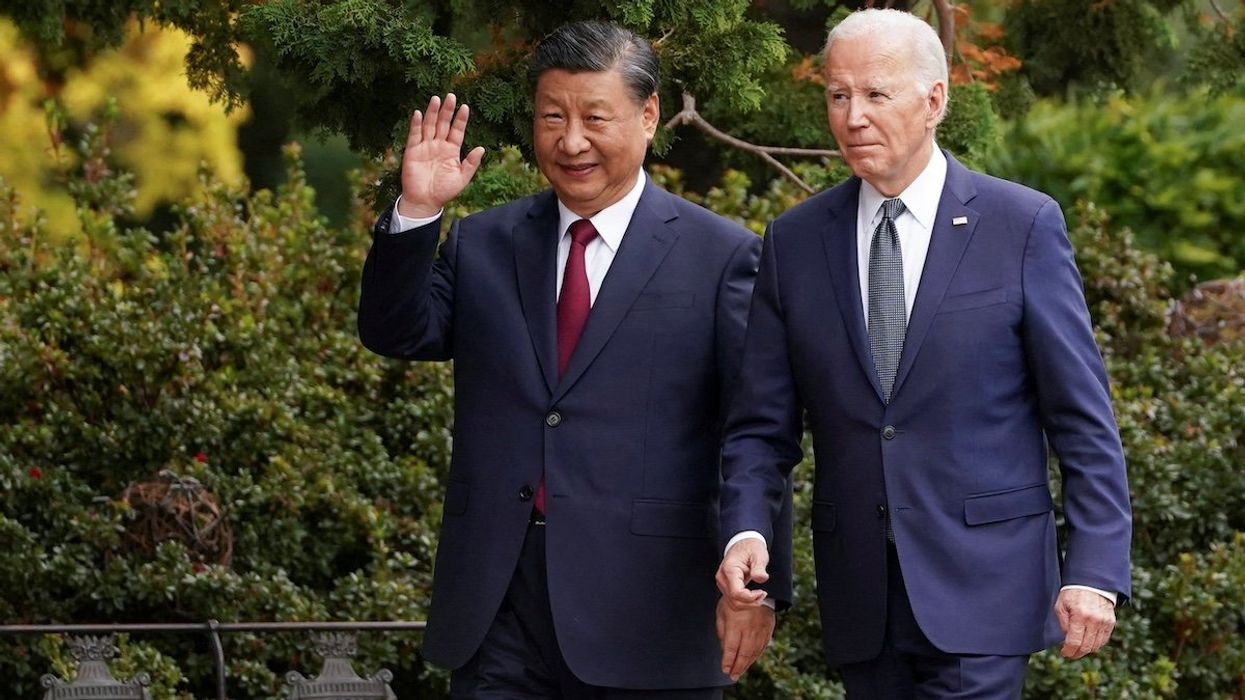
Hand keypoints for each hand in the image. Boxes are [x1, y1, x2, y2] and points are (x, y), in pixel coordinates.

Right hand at [398, 93, 484, 217]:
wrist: (425, 202)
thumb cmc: (444, 191)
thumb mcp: (462, 178)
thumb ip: (471, 163)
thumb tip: (482, 148)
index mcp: (451, 151)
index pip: (457, 131)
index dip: (461, 119)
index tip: (465, 107)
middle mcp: (439, 145)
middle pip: (443, 124)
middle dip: (447, 110)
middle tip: (451, 96)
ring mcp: (425, 147)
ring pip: (429, 126)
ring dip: (432, 112)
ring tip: (436, 99)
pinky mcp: (412, 151)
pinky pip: (414, 135)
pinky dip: (416, 124)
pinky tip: (419, 113)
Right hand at [715, 538, 769, 608]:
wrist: (743, 543)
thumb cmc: (751, 548)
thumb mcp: (759, 554)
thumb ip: (759, 567)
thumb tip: (761, 578)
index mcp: (729, 569)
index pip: (736, 593)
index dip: (750, 597)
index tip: (763, 592)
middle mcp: (722, 578)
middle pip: (734, 600)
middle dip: (751, 602)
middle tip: (763, 594)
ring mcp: (722, 583)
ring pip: (733, 603)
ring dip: (748, 604)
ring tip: (760, 595)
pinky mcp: (726, 587)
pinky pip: (733, 601)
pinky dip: (744, 603)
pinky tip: (754, 596)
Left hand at [716, 597, 774, 680]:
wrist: (756, 590)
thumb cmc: (734, 601)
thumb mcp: (722, 612)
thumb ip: (722, 631)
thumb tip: (724, 649)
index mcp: (736, 623)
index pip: (731, 648)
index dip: (728, 661)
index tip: (725, 670)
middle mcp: (749, 629)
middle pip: (743, 653)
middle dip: (737, 667)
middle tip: (732, 676)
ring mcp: (760, 630)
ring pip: (753, 653)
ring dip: (746, 665)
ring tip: (739, 672)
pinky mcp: (768, 630)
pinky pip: (762, 648)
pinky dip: (755, 657)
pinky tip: (750, 662)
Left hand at [1055, 588, 1115, 658]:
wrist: (1091, 583)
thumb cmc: (1072, 594)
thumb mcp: (1061, 606)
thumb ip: (1063, 624)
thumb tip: (1066, 640)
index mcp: (1079, 615)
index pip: (1075, 642)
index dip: (1069, 651)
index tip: (1064, 653)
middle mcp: (1094, 620)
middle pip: (1086, 646)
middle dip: (1077, 653)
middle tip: (1070, 654)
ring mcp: (1104, 622)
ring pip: (1096, 645)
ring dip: (1086, 650)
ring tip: (1078, 648)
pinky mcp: (1111, 622)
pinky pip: (1103, 640)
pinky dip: (1096, 644)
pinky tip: (1088, 642)